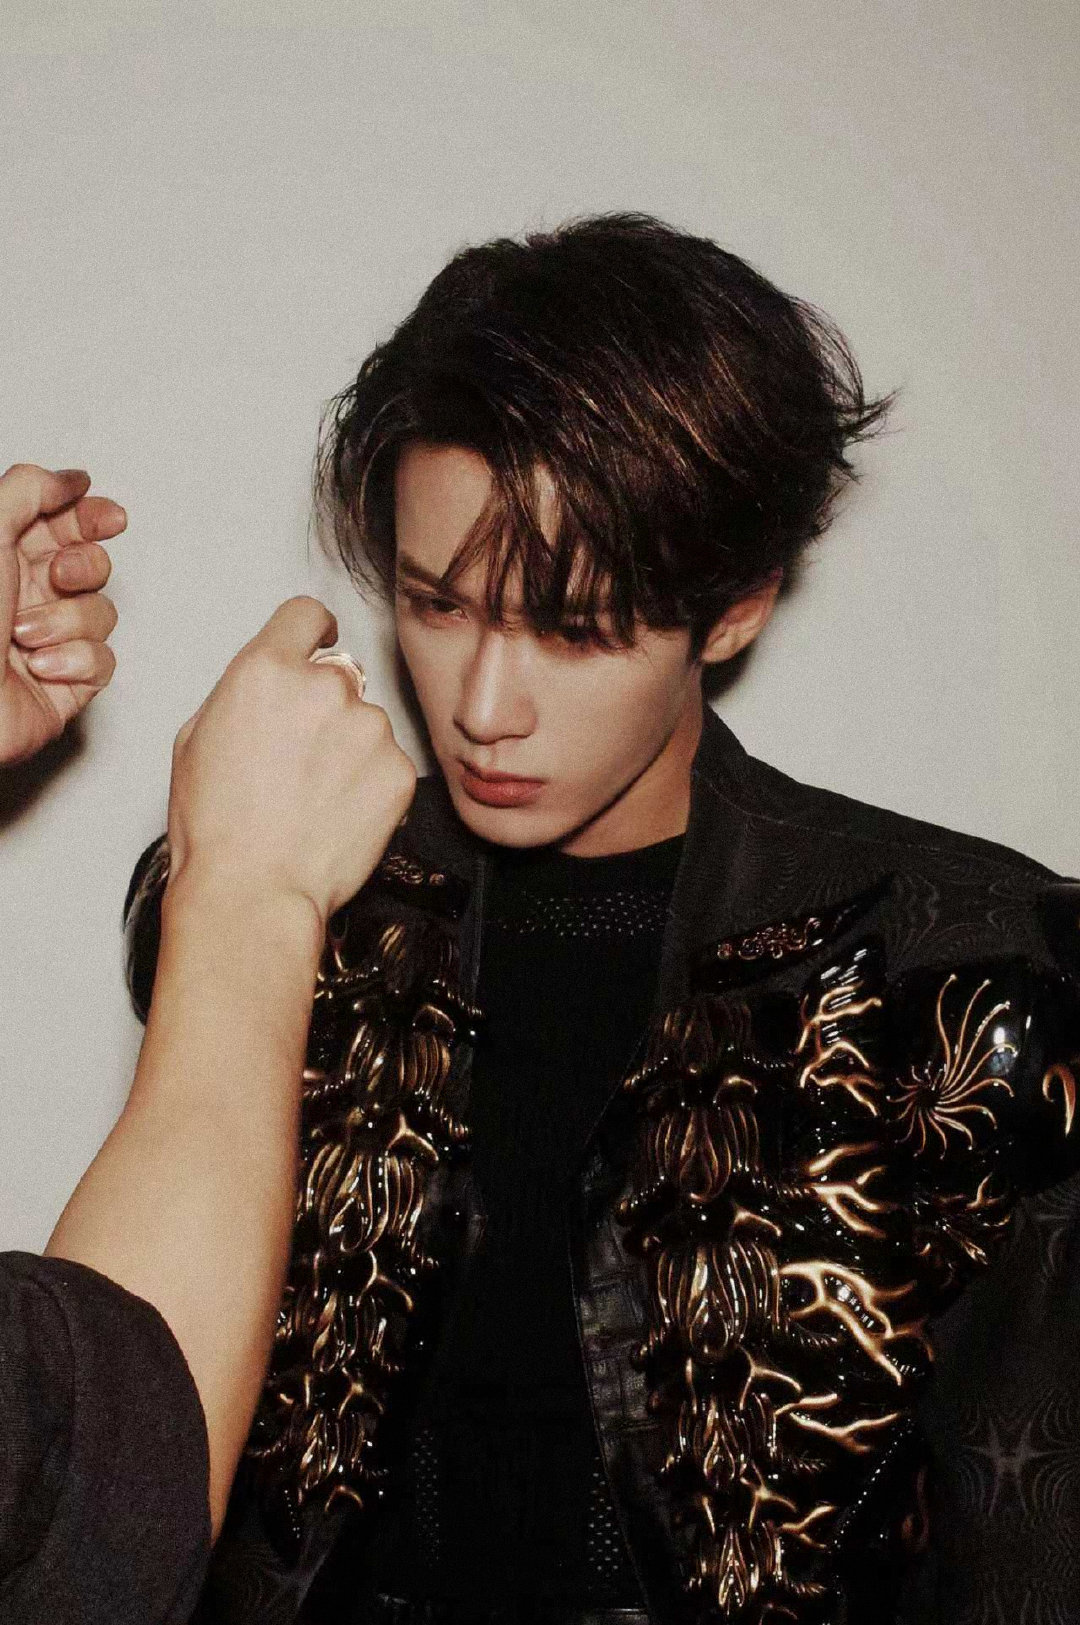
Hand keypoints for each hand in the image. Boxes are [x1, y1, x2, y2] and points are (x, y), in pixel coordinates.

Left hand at [0, 463, 125, 765]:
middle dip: (84, 567)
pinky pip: (103, 660)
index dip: (90, 516)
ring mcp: (49, 639)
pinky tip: (39, 667)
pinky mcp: (66, 682)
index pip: (60, 523)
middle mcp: (25, 595)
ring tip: (24, 636)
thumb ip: (29, 490)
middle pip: (92, 564)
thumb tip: (69, 480)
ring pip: (102, 613)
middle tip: (59, 575)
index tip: (109, 517)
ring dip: (66, 621)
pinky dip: (74, 661)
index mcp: (3, 556)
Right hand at [166, 596, 416, 926]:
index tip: (319, 641)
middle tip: (300, 757)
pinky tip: (339, 813)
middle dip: (325, 707)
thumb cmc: (217, 827)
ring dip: (350, 748)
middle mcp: (324, 688)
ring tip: (315, 796)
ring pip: (366, 723)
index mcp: (266, 670)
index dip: (313, 630)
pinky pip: (389, 762)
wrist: (255, 889)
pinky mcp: (399, 769)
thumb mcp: (197, 737)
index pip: (306, 615)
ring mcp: (368, 728)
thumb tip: (269, 684)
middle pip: (339, 675)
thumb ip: (243, 692)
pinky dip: (371, 783)